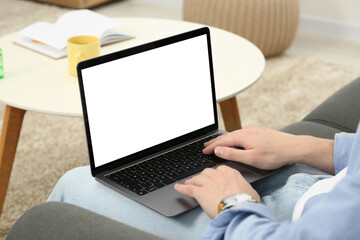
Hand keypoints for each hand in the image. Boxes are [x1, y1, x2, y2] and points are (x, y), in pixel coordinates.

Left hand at [174, 165, 259, 218]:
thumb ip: (245, 188)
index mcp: (231, 174)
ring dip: (192, 181)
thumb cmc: (246, 202)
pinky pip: (188, 188)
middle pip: (207, 172)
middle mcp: (218, 176)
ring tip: (189, 182)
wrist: (238, 208)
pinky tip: (177, 187)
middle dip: (203, 176)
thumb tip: (247, 192)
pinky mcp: (200, 192)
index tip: (214, 176)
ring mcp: (208, 183)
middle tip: (201, 180)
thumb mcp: (251, 192)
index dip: (215, 173)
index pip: (220, 169)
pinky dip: (181, 188)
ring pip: (197, 178)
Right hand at [203, 126, 334, 173]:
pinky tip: (235, 140)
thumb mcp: (251, 158)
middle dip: (215, 141)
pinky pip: (242, 134)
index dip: (212, 146)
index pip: (222, 141)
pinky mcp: (260, 132)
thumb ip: (232, 154)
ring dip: (224, 139)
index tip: (203, 151)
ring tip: (216, 143)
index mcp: (243, 136)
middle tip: (205, 146)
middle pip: (227, 136)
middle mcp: (248, 130)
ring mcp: (254, 130)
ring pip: (234, 134)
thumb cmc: (274, 155)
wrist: (294, 148)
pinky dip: (233, 138)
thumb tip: (218, 150)